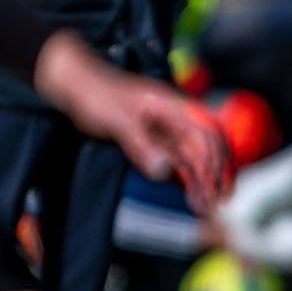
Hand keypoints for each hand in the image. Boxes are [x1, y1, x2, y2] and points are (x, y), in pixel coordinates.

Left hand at [36, 33, 230, 214]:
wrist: (75, 84)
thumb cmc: (95, 94)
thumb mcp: (115, 118)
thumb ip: (139, 143)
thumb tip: (163, 169)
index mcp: (171, 106)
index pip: (207, 132)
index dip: (215, 160)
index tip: (213, 186)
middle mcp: (173, 118)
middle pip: (207, 146)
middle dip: (216, 174)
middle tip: (216, 203)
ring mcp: (164, 129)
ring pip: (193, 156)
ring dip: (202, 180)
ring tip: (204, 206)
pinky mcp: (153, 140)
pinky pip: (177, 160)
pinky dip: (186, 178)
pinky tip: (190, 195)